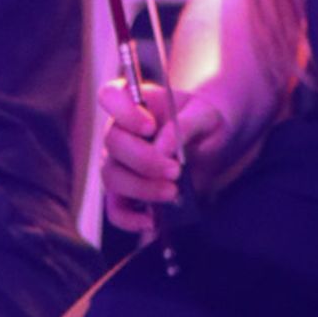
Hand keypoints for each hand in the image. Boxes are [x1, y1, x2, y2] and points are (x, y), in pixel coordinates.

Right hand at [98, 74, 234, 238]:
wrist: (208, 144)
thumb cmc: (201, 121)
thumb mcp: (205, 114)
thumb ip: (186, 124)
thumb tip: (162, 148)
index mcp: (135, 102)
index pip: (109, 96)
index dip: (123, 112)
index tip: (150, 127)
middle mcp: (119, 130)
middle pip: (112, 142)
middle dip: (144, 160)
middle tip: (175, 170)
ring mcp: (117, 162)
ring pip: (112, 177)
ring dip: (141, 188)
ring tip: (172, 192)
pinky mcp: (123, 192)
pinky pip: (115, 209)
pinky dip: (130, 220)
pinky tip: (153, 221)